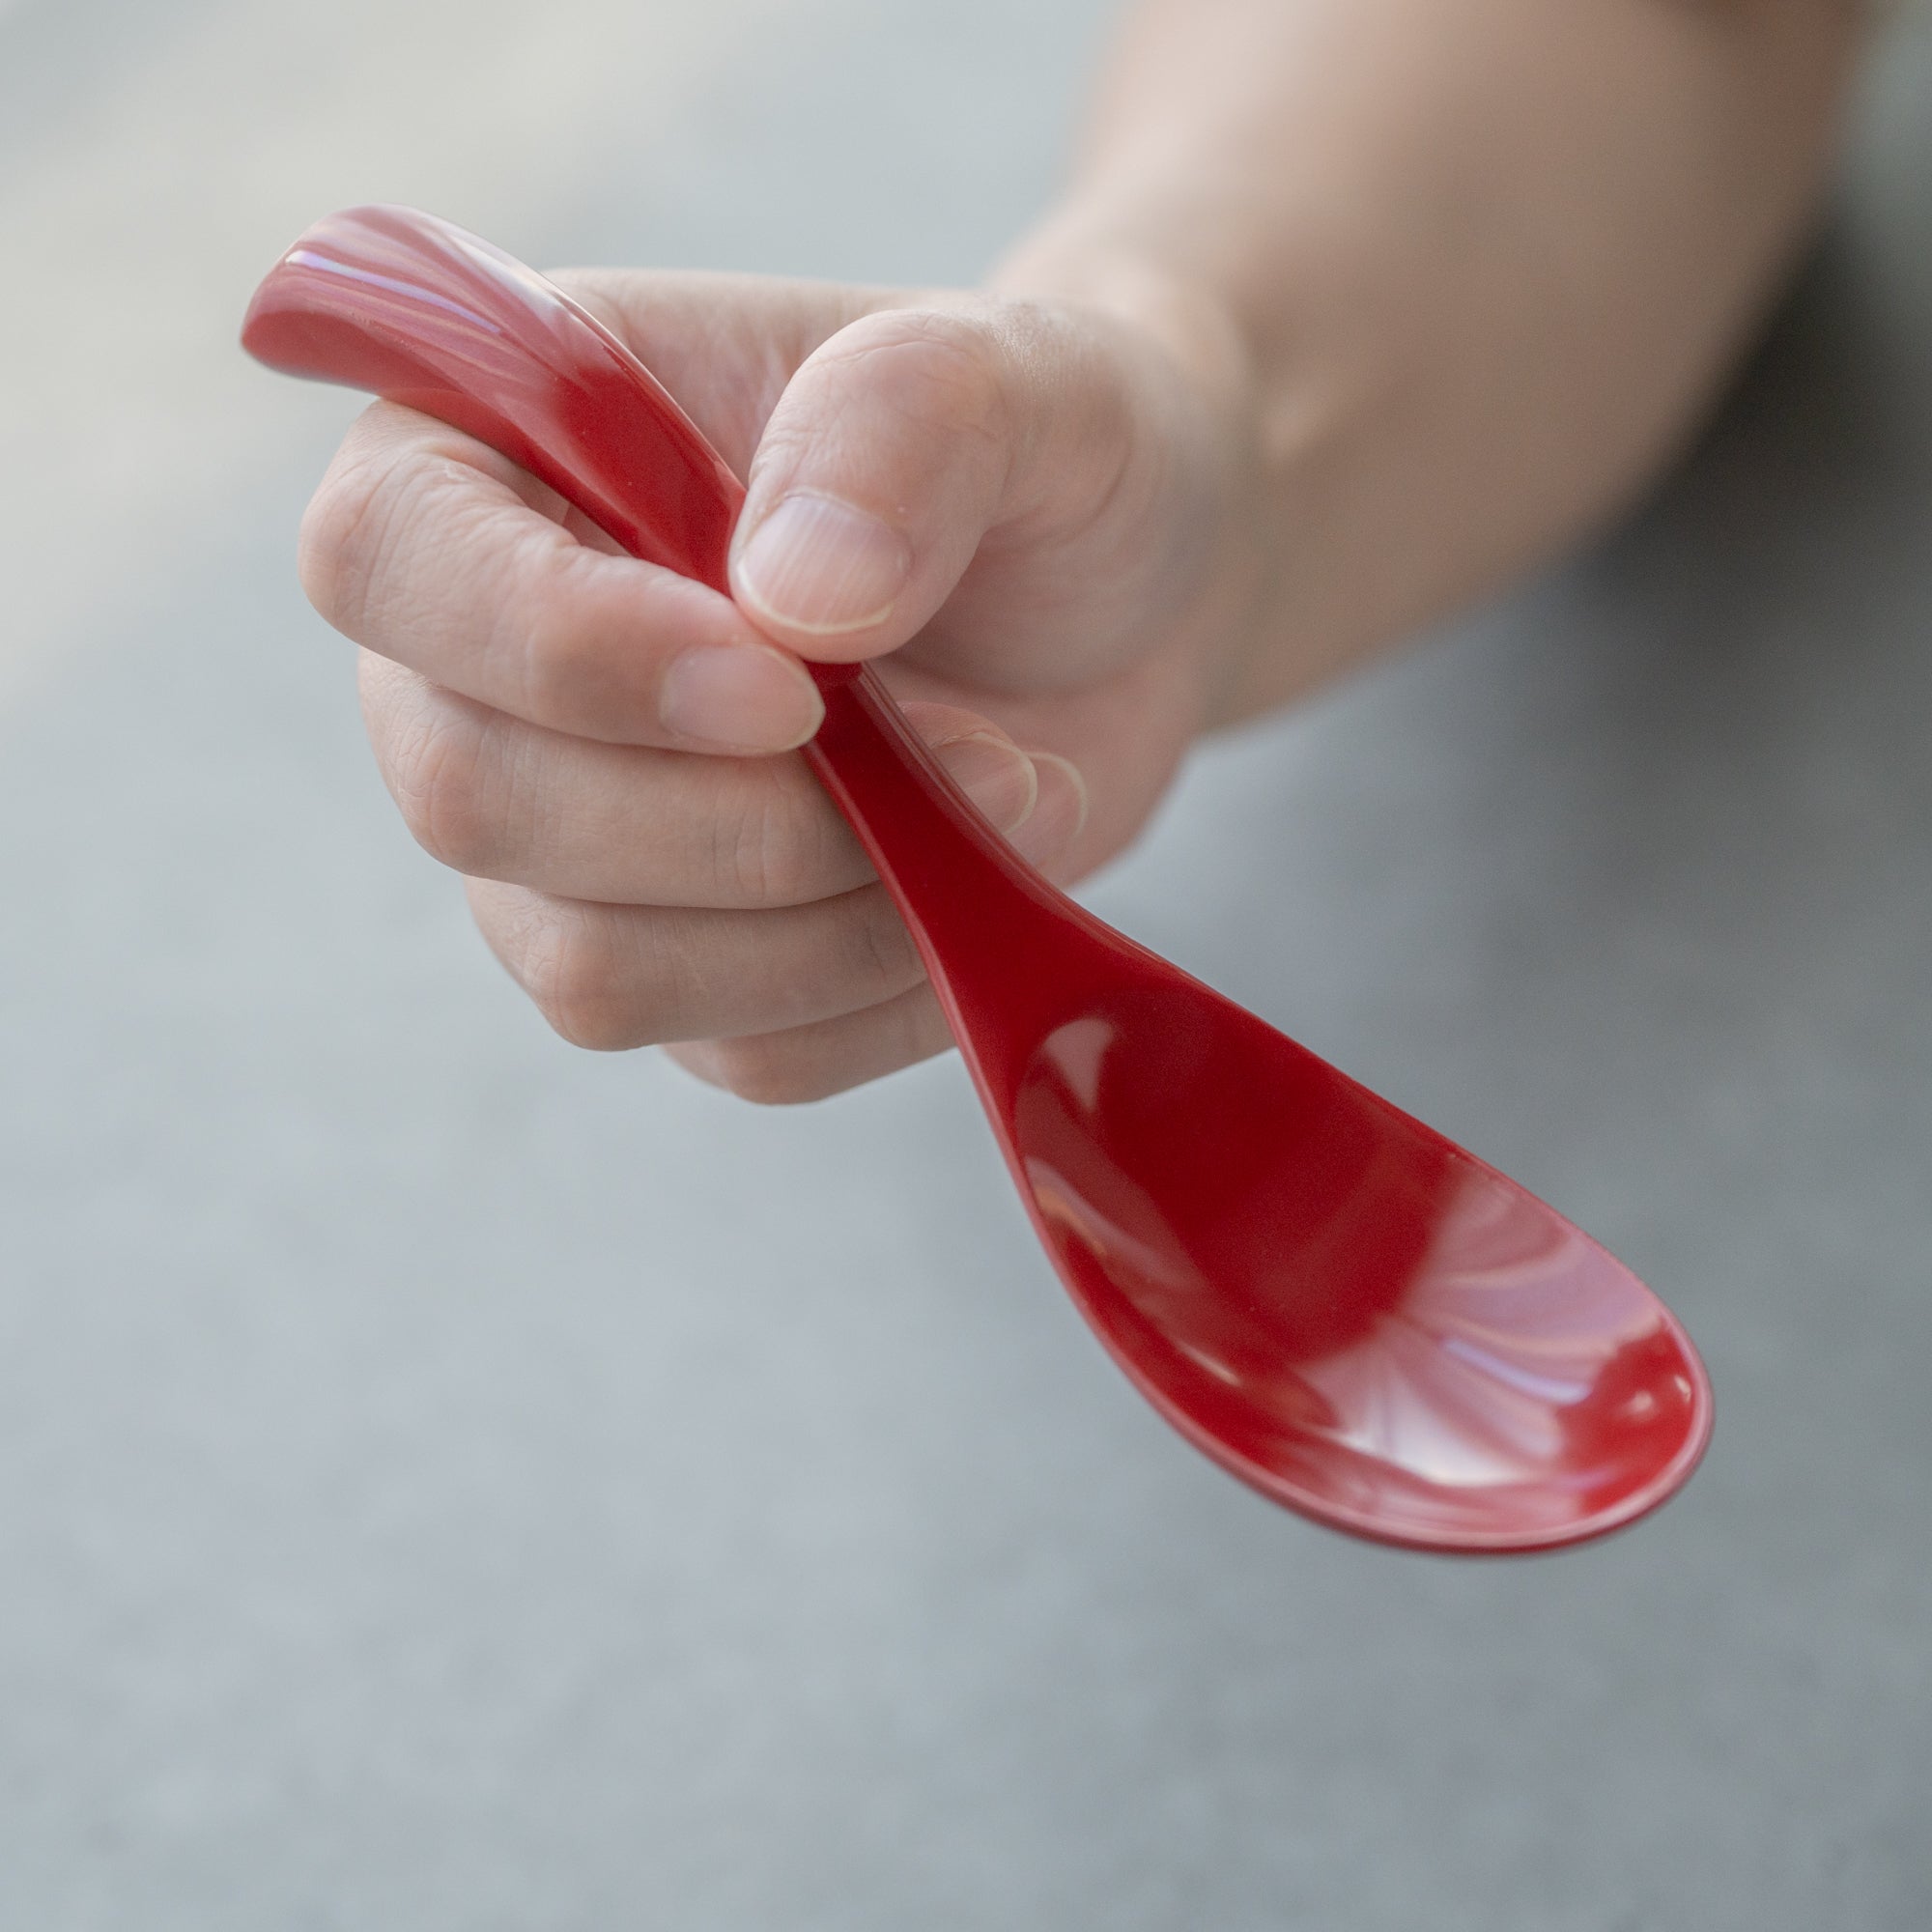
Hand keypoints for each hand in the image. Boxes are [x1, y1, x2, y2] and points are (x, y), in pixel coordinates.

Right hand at [298, 267, 1254, 1099]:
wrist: (1121, 598)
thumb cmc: (1041, 453)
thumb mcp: (1013, 377)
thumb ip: (897, 432)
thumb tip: (789, 603)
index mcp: (509, 446)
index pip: (386, 555)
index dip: (559, 649)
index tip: (784, 691)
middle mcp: (493, 659)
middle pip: (471, 797)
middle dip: (740, 820)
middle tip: (962, 753)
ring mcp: (570, 831)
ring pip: (595, 968)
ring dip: (830, 923)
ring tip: (1004, 804)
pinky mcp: (680, 957)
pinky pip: (739, 1050)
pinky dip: (882, 995)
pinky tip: (975, 887)